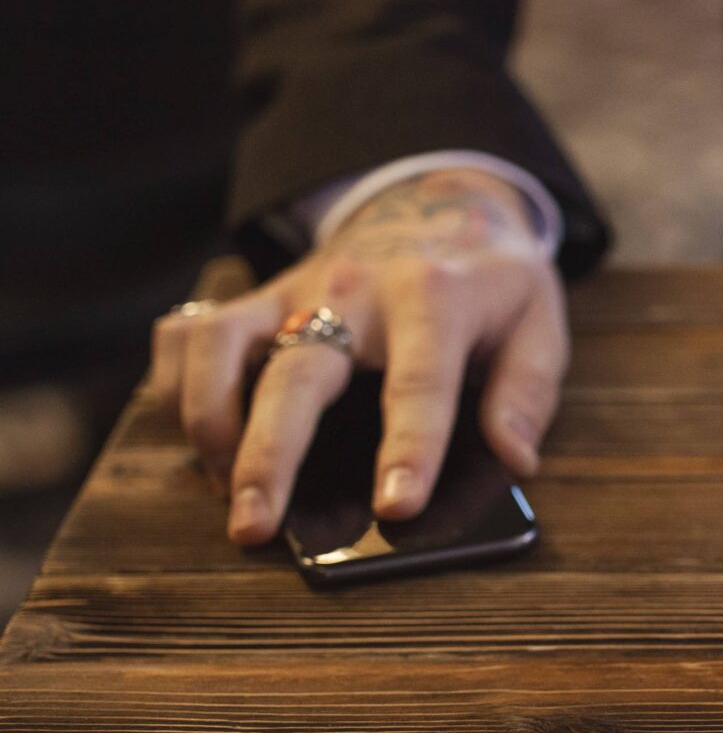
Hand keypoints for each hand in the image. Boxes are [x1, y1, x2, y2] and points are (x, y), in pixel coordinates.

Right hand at [148, 167, 566, 545]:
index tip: (395, 507)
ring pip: (221, 347)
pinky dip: (175, 386)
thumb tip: (514, 458)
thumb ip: (527, 389)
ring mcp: (293, 290)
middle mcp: (353, 288)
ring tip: (225, 491)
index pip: (420, 379)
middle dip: (271, 455)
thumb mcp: (538, 319)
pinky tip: (198, 439)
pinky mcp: (255, 298)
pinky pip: (188, 334)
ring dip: (209, 423)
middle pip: (296, 372)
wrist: (441, 205)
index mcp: (434, 296)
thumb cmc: (489, 283)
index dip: (409, 447)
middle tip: (256, 527)